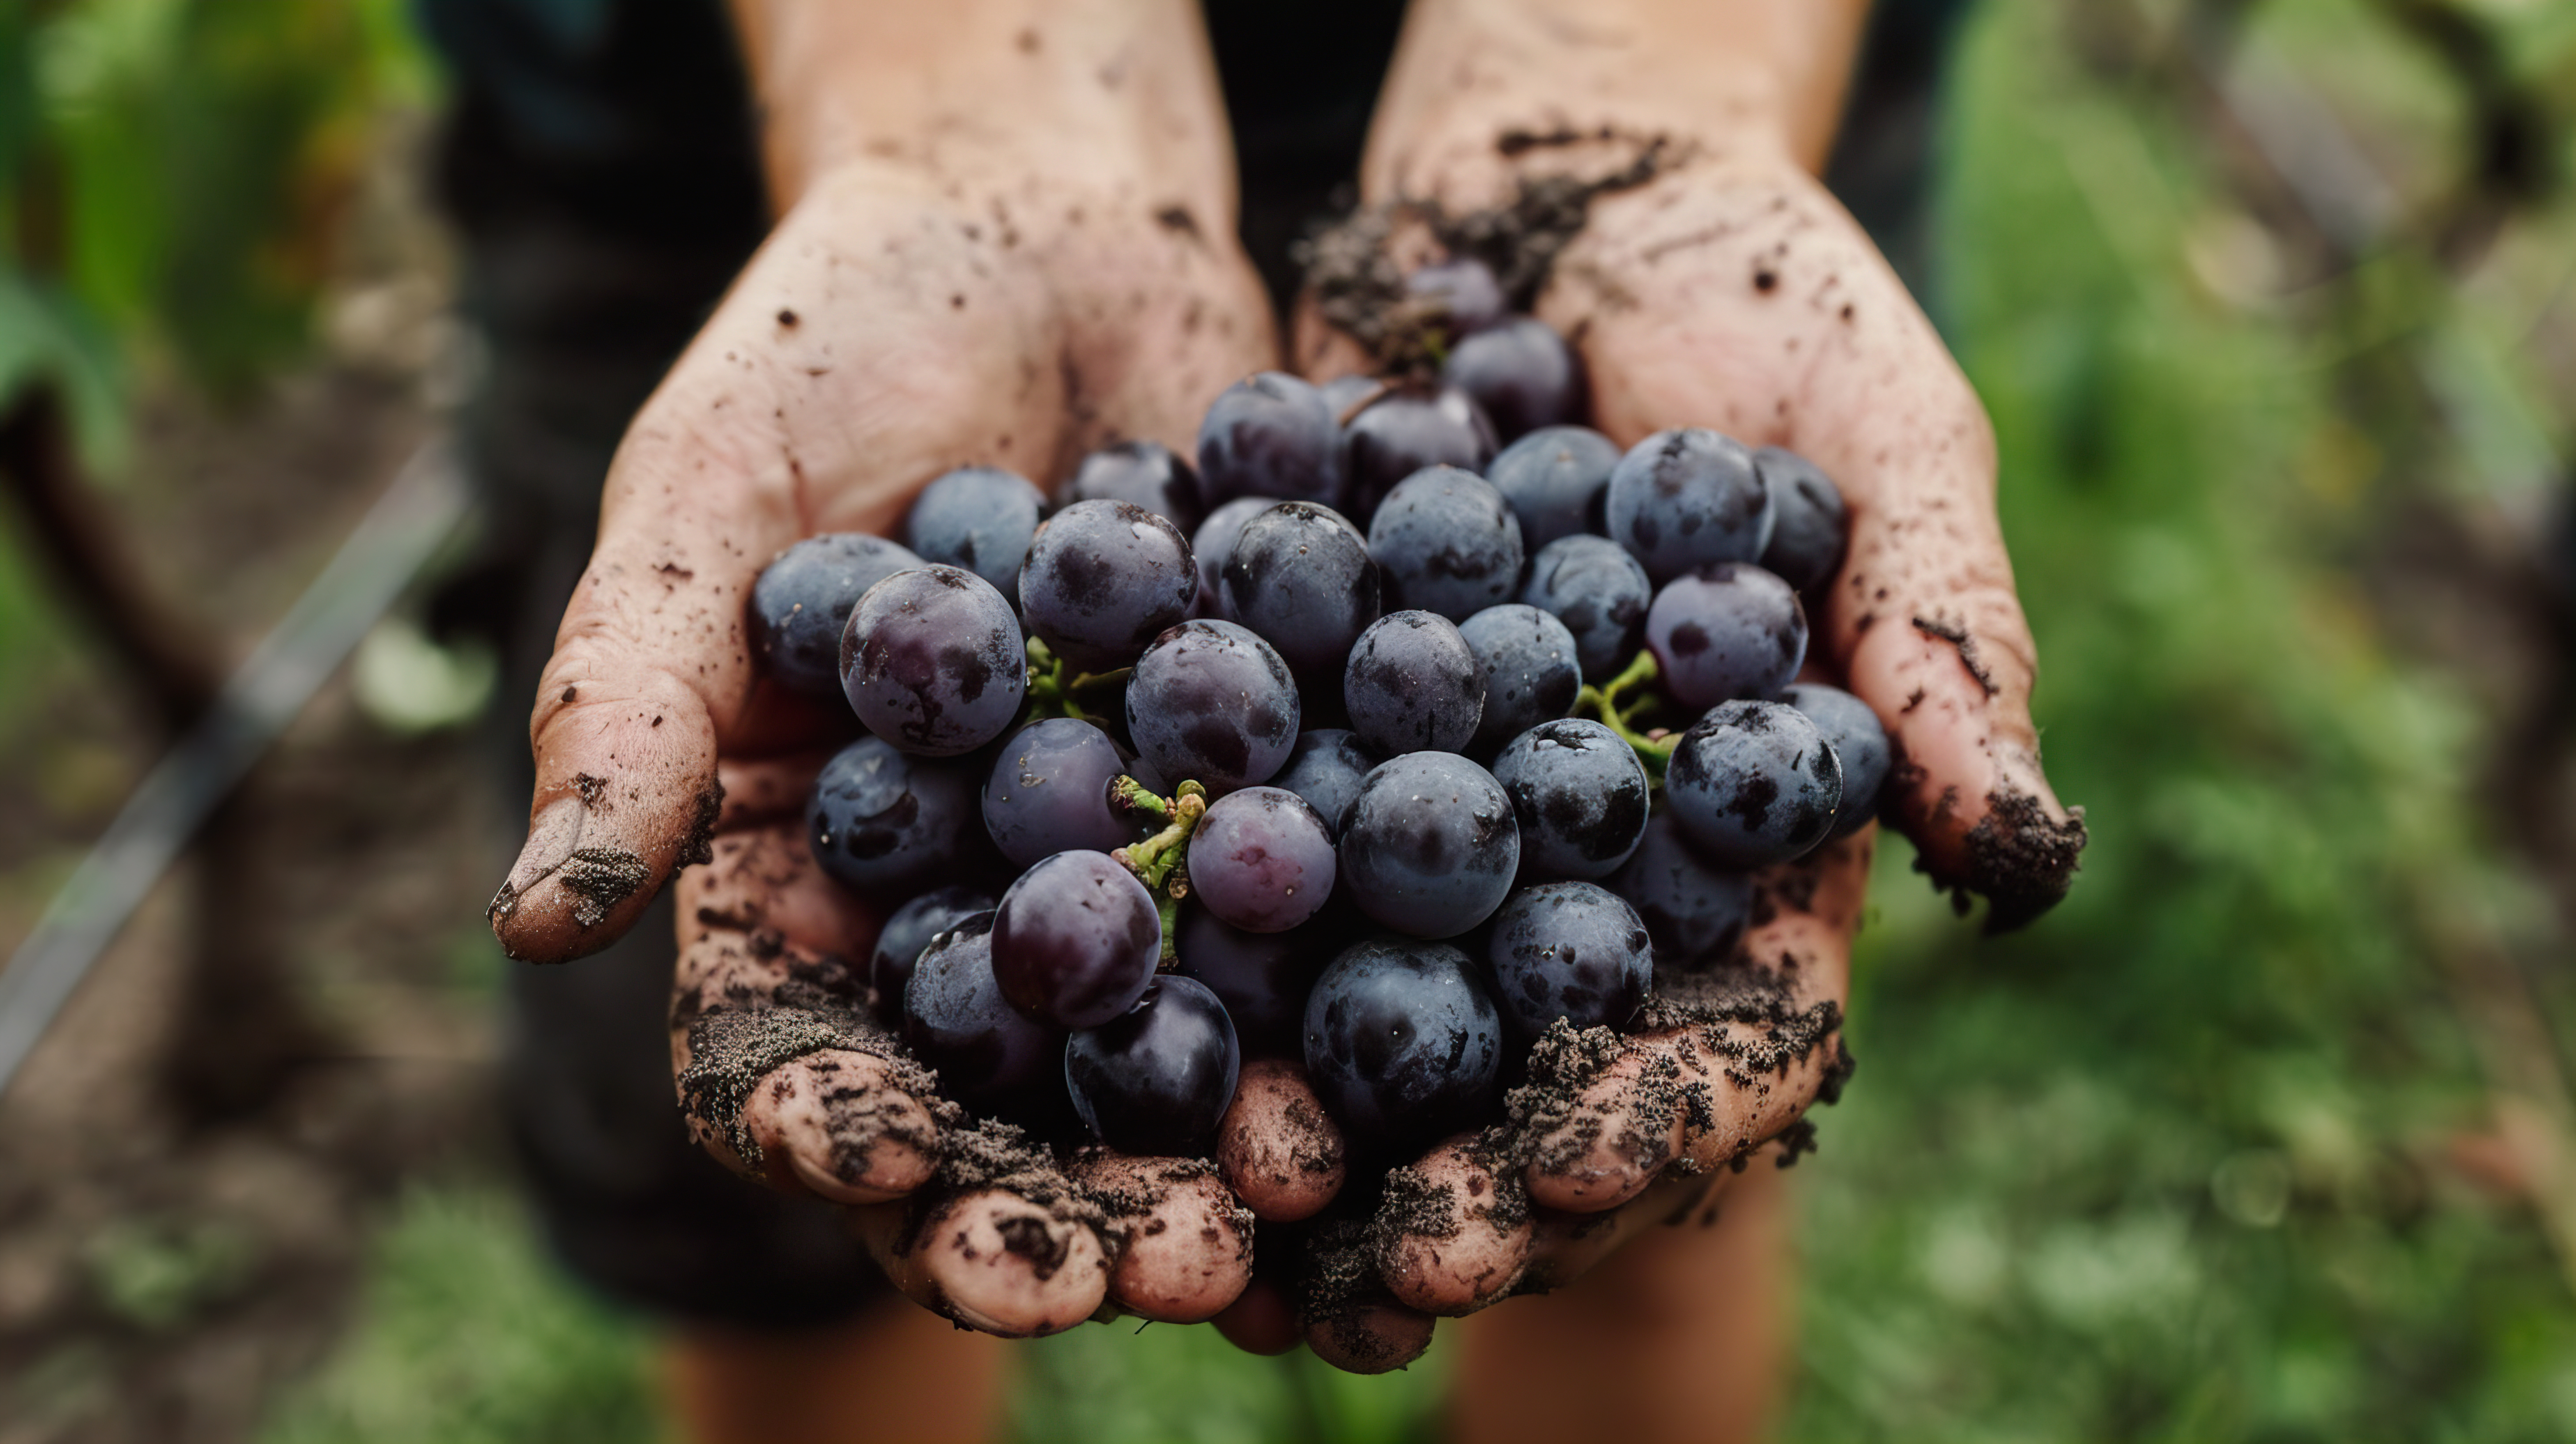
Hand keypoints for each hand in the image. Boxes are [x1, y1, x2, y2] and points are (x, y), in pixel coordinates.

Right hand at [484, 0, 1313, 1337]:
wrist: (1053, 227)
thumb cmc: (837, 339)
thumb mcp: (707, 497)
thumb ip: (635, 702)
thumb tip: (535, 913)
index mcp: (800, 873)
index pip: (792, 1055)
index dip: (835, 1135)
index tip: (886, 1176)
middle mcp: (963, 902)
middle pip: (996, 1107)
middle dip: (1059, 1206)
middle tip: (1146, 1271)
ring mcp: (1124, 863)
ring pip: (1163, 1059)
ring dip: (1221, 1154)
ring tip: (1285, 1214)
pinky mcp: (1269, 797)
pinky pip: (1307, 929)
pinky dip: (1350, 1007)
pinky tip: (1412, 1068)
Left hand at [1275, 0, 2084, 1365]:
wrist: (1561, 190)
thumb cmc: (1773, 308)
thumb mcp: (1887, 445)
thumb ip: (1944, 643)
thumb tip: (2027, 852)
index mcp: (1732, 855)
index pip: (1707, 1044)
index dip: (1637, 1134)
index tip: (1548, 1198)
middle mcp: (1565, 867)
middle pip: (1509, 1072)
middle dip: (1433, 1181)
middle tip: (1341, 1277)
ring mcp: (1413, 808)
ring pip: (1343, 1007)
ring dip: (1271, 1122)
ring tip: (1184, 1220)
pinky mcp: (1285, 725)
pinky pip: (1216, 850)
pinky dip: (1150, 939)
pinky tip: (1070, 1020)